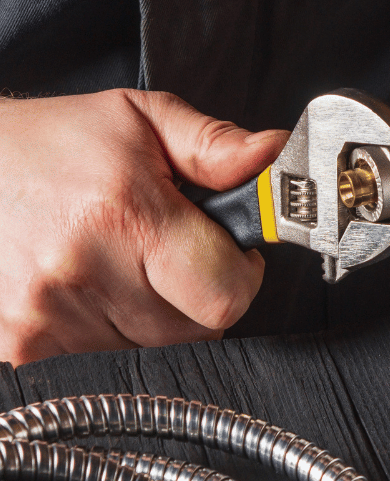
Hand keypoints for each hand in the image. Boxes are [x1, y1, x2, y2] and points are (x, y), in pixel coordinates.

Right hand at [0, 89, 288, 364]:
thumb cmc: (51, 142)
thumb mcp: (141, 119)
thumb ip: (215, 144)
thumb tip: (274, 155)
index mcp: (125, 215)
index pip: (225, 296)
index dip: (243, 275)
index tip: (232, 254)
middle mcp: (82, 272)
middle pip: (194, 329)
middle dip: (198, 292)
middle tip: (169, 250)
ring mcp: (43, 318)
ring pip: (150, 348)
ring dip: (151, 315)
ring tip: (119, 260)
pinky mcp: (17, 347)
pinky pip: (99, 362)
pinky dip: (106, 333)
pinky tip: (86, 286)